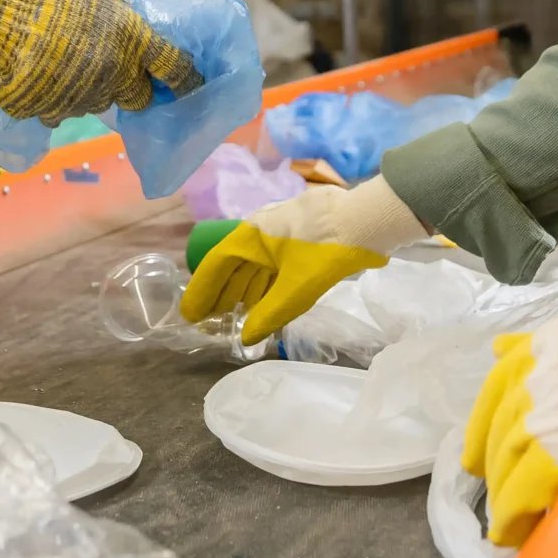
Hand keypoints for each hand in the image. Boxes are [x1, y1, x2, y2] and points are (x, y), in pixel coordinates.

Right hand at [0, 0, 201, 123]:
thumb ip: (123, 22)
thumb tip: (137, 36)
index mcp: (133, 40)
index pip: (174, 67)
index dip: (187, 80)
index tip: (194, 88)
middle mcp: (116, 75)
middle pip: (138, 97)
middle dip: (131, 88)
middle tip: (109, 69)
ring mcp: (85, 99)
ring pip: (96, 103)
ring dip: (87, 90)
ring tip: (60, 62)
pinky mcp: (54, 114)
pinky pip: (60, 112)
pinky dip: (54, 98)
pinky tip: (38, 76)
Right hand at [180, 177, 425, 345]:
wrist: (368, 222)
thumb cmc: (326, 250)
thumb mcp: (296, 288)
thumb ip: (268, 314)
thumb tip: (246, 336)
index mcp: (252, 235)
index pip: (216, 263)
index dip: (201, 291)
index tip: (190, 314)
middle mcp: (261, 231)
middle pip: (233, 265)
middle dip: (221, 293)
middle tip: (209, 321)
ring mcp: (281, 234)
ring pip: (254, 266)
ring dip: (242, 291)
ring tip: (233, 316)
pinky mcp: (300, 240)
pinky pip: (272, 266)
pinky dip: (263, 285)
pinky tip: (263, 303)